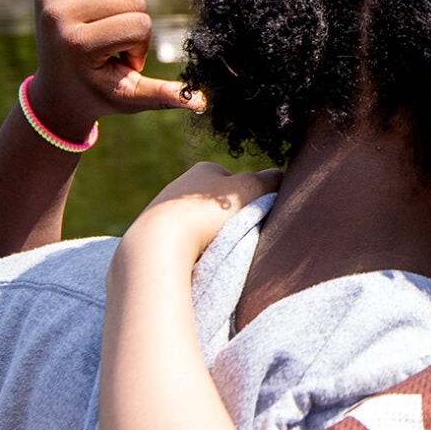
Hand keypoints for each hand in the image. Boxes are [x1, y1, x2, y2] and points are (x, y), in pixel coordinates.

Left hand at [29, 0, 200, 132]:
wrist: (55, 91)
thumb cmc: (98, 94)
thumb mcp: (131, 97)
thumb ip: (165, 95)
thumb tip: (201, 102)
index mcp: (77, 44)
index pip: (138, 25)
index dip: (139, 47)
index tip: (118, 64)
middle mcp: (57, 16)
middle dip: (133, 27)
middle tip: (113, 49)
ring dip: (123, 10)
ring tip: (105, 34)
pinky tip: (96, 17)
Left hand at [124, 162, 283, 261]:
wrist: (161, 241)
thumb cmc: (209, 212)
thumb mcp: (250, 190)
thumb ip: (269, 180)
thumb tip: (279, 175)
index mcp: (203, 170)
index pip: (232, 182)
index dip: (246, 198)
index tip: (251, 216)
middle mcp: (179, 186)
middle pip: (212, 204)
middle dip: (223, 219)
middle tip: (235, 235)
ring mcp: (162, 211)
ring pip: (194, 223)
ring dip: (205, 236)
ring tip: (214, 250)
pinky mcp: (151, 235)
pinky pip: (178, 241)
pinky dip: (189, 249)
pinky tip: (194, 259)